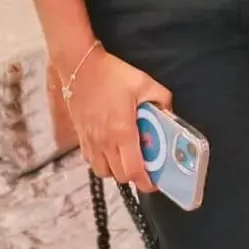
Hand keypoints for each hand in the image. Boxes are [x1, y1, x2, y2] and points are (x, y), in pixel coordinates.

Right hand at [59, 48, 172, 193]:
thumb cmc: (111, 74)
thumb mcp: (143, 82)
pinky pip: (91, 161)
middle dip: (135, 175)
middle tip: (145, 165)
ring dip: (117, 170)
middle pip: (120, 176)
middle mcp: (105, 142)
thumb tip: (169, 113)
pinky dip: (102, 162)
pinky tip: (110, 148)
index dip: (146, 182)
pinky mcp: (81, 136)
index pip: (134, 171)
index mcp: (122, 132)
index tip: (156, 181)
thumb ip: (161, 99)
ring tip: (126, 157)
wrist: (79, 66)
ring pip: (104, 172)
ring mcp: (90, 141)